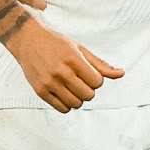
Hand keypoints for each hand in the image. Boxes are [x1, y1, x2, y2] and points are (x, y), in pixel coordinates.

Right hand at [7, 19, 123, 112]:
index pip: (97, 82)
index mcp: (73, 59)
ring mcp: (49, 83)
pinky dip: (67, 104)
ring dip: (78, 98)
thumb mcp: (80, 49)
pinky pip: (62, 109)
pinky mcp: (40, 91)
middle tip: (80, 80)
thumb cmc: (57, 44)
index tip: (88, 73)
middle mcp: (61, 72)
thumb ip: (100, 64)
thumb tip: (121, 74)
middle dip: (88, 89)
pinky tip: (64, 93)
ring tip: (72, 87)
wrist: (28, 41)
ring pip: (76, 104)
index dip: (96, 80)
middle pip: (89, 95)